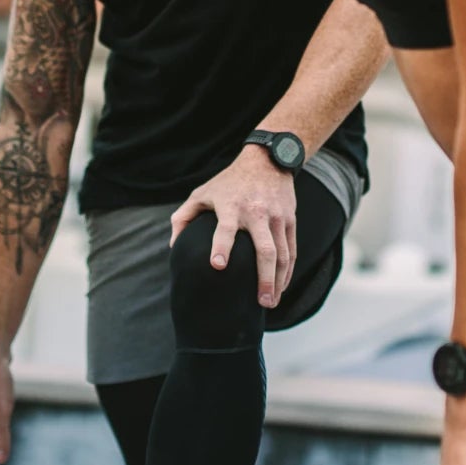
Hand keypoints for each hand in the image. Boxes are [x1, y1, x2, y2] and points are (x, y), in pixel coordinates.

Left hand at [169, 144, 296, 306]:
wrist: (267, 162)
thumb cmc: (228, 182)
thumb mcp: (202, 193)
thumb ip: (183, 218)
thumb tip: (174, 247)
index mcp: (231, 206)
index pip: (226, 228)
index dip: (221, 245)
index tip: (217, 265)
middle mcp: (257, 213)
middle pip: (265, 249)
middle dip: (263, 278)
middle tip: (260, 302)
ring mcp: (277, 218)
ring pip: (282, 255)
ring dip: (278, 281)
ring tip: (270, 303)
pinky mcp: (289, 221)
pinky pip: (291, 251)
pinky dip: (287, 272)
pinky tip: (281, 288)